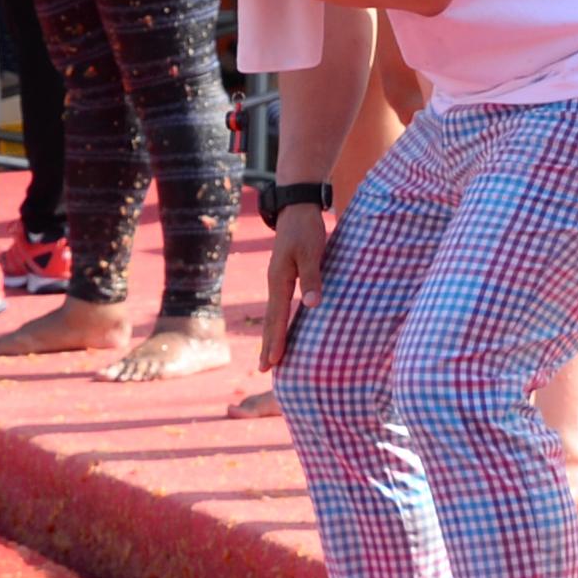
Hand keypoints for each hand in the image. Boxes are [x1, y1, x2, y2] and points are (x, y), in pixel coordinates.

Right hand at [260, 202, 326, 373]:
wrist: (296, 207)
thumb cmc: (305, 228)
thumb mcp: (312, 250)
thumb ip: (312, 277)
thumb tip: (312, 305)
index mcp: (279, 280)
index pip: (277, 317)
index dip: (276, 341)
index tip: (273, 362)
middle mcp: (274, 283)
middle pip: (269, 320)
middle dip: (268, 345)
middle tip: (264, 370)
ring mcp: (277, 279)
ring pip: (272, 314)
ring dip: (271, 336)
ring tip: (270, 356)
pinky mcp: (283, 275)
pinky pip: (279, 305)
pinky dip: (278, 322)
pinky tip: (282, 328)